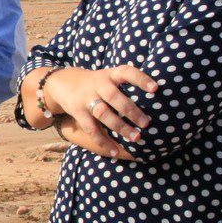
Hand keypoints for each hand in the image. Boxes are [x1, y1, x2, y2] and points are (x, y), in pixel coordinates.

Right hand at [42, 66, 156, 154]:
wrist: (63, 83)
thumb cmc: (97, 83)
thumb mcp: (109, 76)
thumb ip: (126, 84)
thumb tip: (158, 98)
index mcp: (109, 74)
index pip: (126, 72)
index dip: (140, 79)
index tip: (156, 88)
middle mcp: (97, 85)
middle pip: (114, 97)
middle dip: (131, 111)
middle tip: (147, 123)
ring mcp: (86, 98)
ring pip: (103, 114)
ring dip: (120, 127)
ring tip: (136, 138)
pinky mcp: (78, 112)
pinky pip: (91, 129)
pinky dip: (103, 141)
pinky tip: (116, 150)